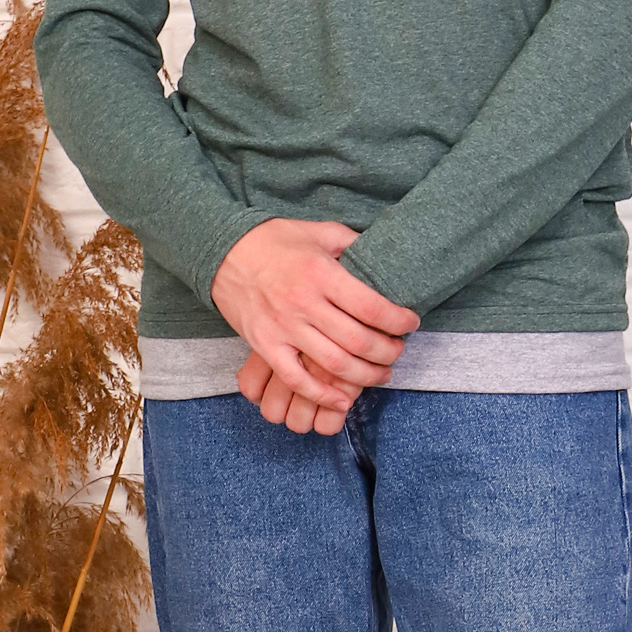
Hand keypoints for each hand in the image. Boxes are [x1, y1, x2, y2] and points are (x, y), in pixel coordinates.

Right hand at [211, 219, 417, 435]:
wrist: (222, 251)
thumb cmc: (274, 240)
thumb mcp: (318, 231)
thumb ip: (352, 242)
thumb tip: (383, 255)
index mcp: (321, 273)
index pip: (372, 307)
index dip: (399, 321)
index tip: (410, 323)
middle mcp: (304, 303)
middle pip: (359, 341)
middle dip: (388, 352)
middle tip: (398, 351)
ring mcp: (283, 328)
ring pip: (334, 364)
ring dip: (365, 376)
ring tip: (381, 375)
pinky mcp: (265, 344)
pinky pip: (296, 379)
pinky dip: (321, 394)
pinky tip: (342, 400)